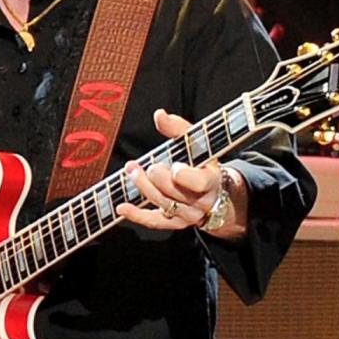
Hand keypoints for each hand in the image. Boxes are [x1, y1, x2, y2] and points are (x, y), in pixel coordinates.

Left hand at [116, 108, 223, 231]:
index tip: (174, 166)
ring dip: (142, 186)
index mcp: (210, 180)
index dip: (184, 176)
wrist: (216, 192)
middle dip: (156, 177)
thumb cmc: (204, 163)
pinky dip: (136, 215)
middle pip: (174, 192)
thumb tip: (159, 115)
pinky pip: (154, 222)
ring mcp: (188, 214)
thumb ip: (178, 129)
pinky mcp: (175, 223)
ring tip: (131, 169)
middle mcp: (201, 201)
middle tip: (146, 165)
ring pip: (162, 204)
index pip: (199, 183)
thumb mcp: (198, 144)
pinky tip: (122, 207)